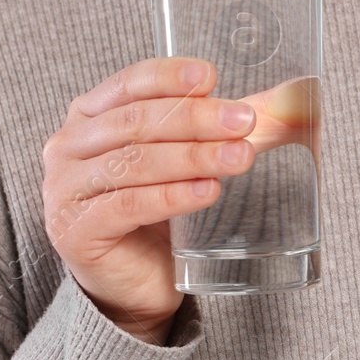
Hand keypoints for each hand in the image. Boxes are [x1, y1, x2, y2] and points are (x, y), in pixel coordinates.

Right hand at [41, 57, 256, 342]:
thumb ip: (225, 124)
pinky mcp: (76, 232)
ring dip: (194, 156)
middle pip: (137, 122)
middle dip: (196, 119)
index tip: (212, 77)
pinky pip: (129, 205)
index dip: (170, 77)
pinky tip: (208, 191)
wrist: (134, 282)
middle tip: (243, 123)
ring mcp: (65, 190)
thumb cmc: (157, 209)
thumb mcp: (185, 154)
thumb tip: (294, 98)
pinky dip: (174, 195)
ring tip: (240, 158)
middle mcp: (67, 147)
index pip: (129, 83)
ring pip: (136, 162)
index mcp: (87, 114)